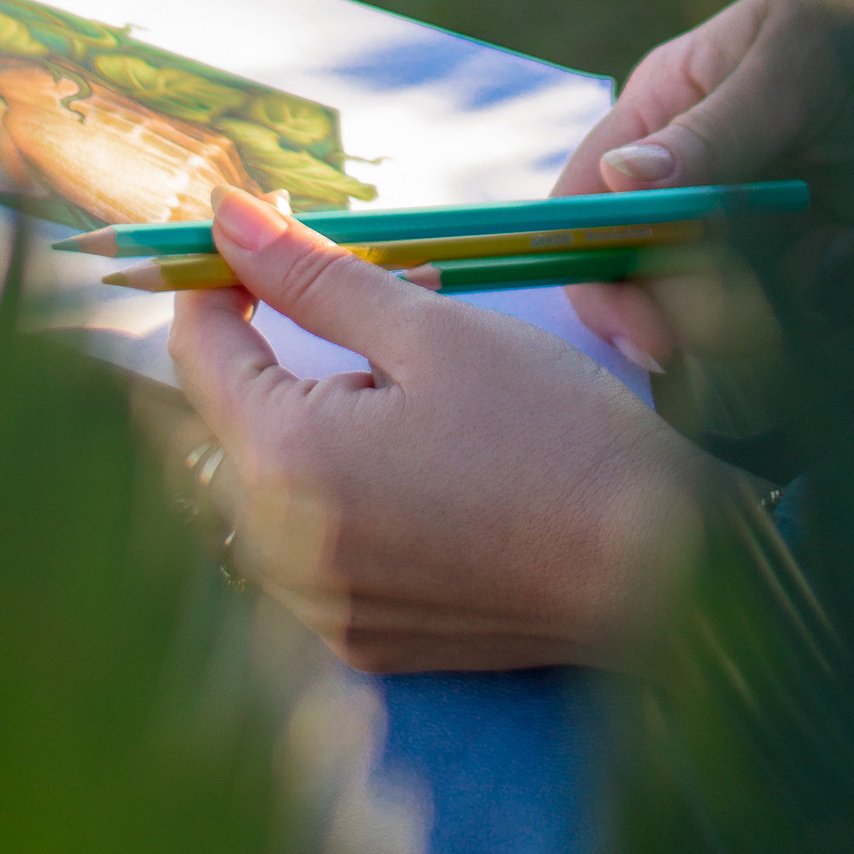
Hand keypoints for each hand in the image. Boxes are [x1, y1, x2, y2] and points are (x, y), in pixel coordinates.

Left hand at [169, 191, 730, 672]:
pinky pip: (318, 544)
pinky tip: (436, 458)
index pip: (197, 348)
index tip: (266, 227)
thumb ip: (316, 274)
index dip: (222, 275)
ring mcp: (318, 609)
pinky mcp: (363, 640)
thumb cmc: (554, 435)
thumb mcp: (433, 331)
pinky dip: (352, 487)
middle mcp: (278, 554)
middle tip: (390, 294)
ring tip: (425, 380)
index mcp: (284, 464)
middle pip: (235, 416)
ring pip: (276, 482)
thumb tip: (225, 213)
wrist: (656, 570)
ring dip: (322, 416)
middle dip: (287, 343)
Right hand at [553, 0, 853, 368]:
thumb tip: (621, 179)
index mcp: (662, 115)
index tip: (648, 334)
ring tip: (842, 250)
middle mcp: (692, 185)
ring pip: (718, 326)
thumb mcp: (790, 61)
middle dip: (705, 310)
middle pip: (646, 291)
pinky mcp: (807, 268)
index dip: (598, 280)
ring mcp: (747, 233)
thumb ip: (713, 128)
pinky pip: (792, 331)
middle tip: (770, 299)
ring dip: (776, 311)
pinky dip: (828, 308)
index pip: (585, 211)